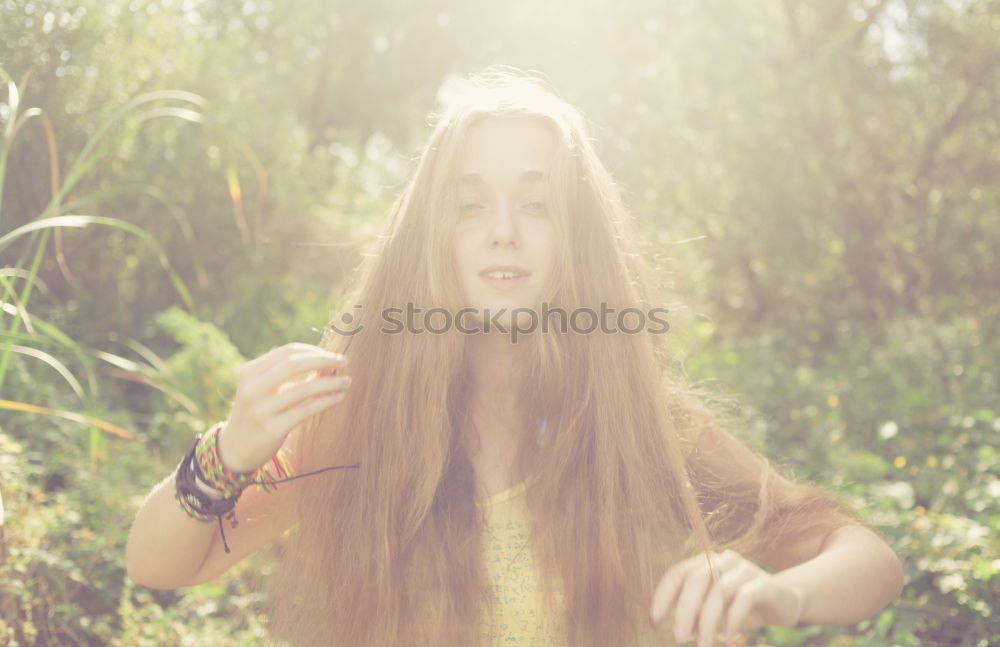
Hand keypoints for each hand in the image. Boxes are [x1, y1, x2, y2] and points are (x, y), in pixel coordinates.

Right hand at [217, 342, 350, 472]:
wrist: (235, 448)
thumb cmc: (257, 411)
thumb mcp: (263, 388)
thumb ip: (287, 373)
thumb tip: (327, 360)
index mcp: (250, 372)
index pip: (287, 352)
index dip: (313, 350)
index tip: (331, 354)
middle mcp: (252, 389)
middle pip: (295, 365)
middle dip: (324, 360)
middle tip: (344, 361)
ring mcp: (261, 409)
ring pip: (304, 388)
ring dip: (330, 382)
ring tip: (347, 381)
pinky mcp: (272, 429)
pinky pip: (306, 410)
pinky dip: (326, 401)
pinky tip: (338, 397)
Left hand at [650, 549, 805, 646]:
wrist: (785, 604)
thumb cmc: (742, 607)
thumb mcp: (716, 610)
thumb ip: (697, 613)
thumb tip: (676, 627)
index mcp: (707, 562)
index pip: (679, 572)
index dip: (665, 593)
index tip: (655, 617)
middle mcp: (724, 560)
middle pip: (697, 579)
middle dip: (685, 610)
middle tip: (678, 637)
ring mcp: (745, 569)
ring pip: (719, 591)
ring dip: (708, 621)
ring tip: (703, 644)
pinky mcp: (764, 583)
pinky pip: (743, 599)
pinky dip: (732, 620)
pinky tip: (727, 638)